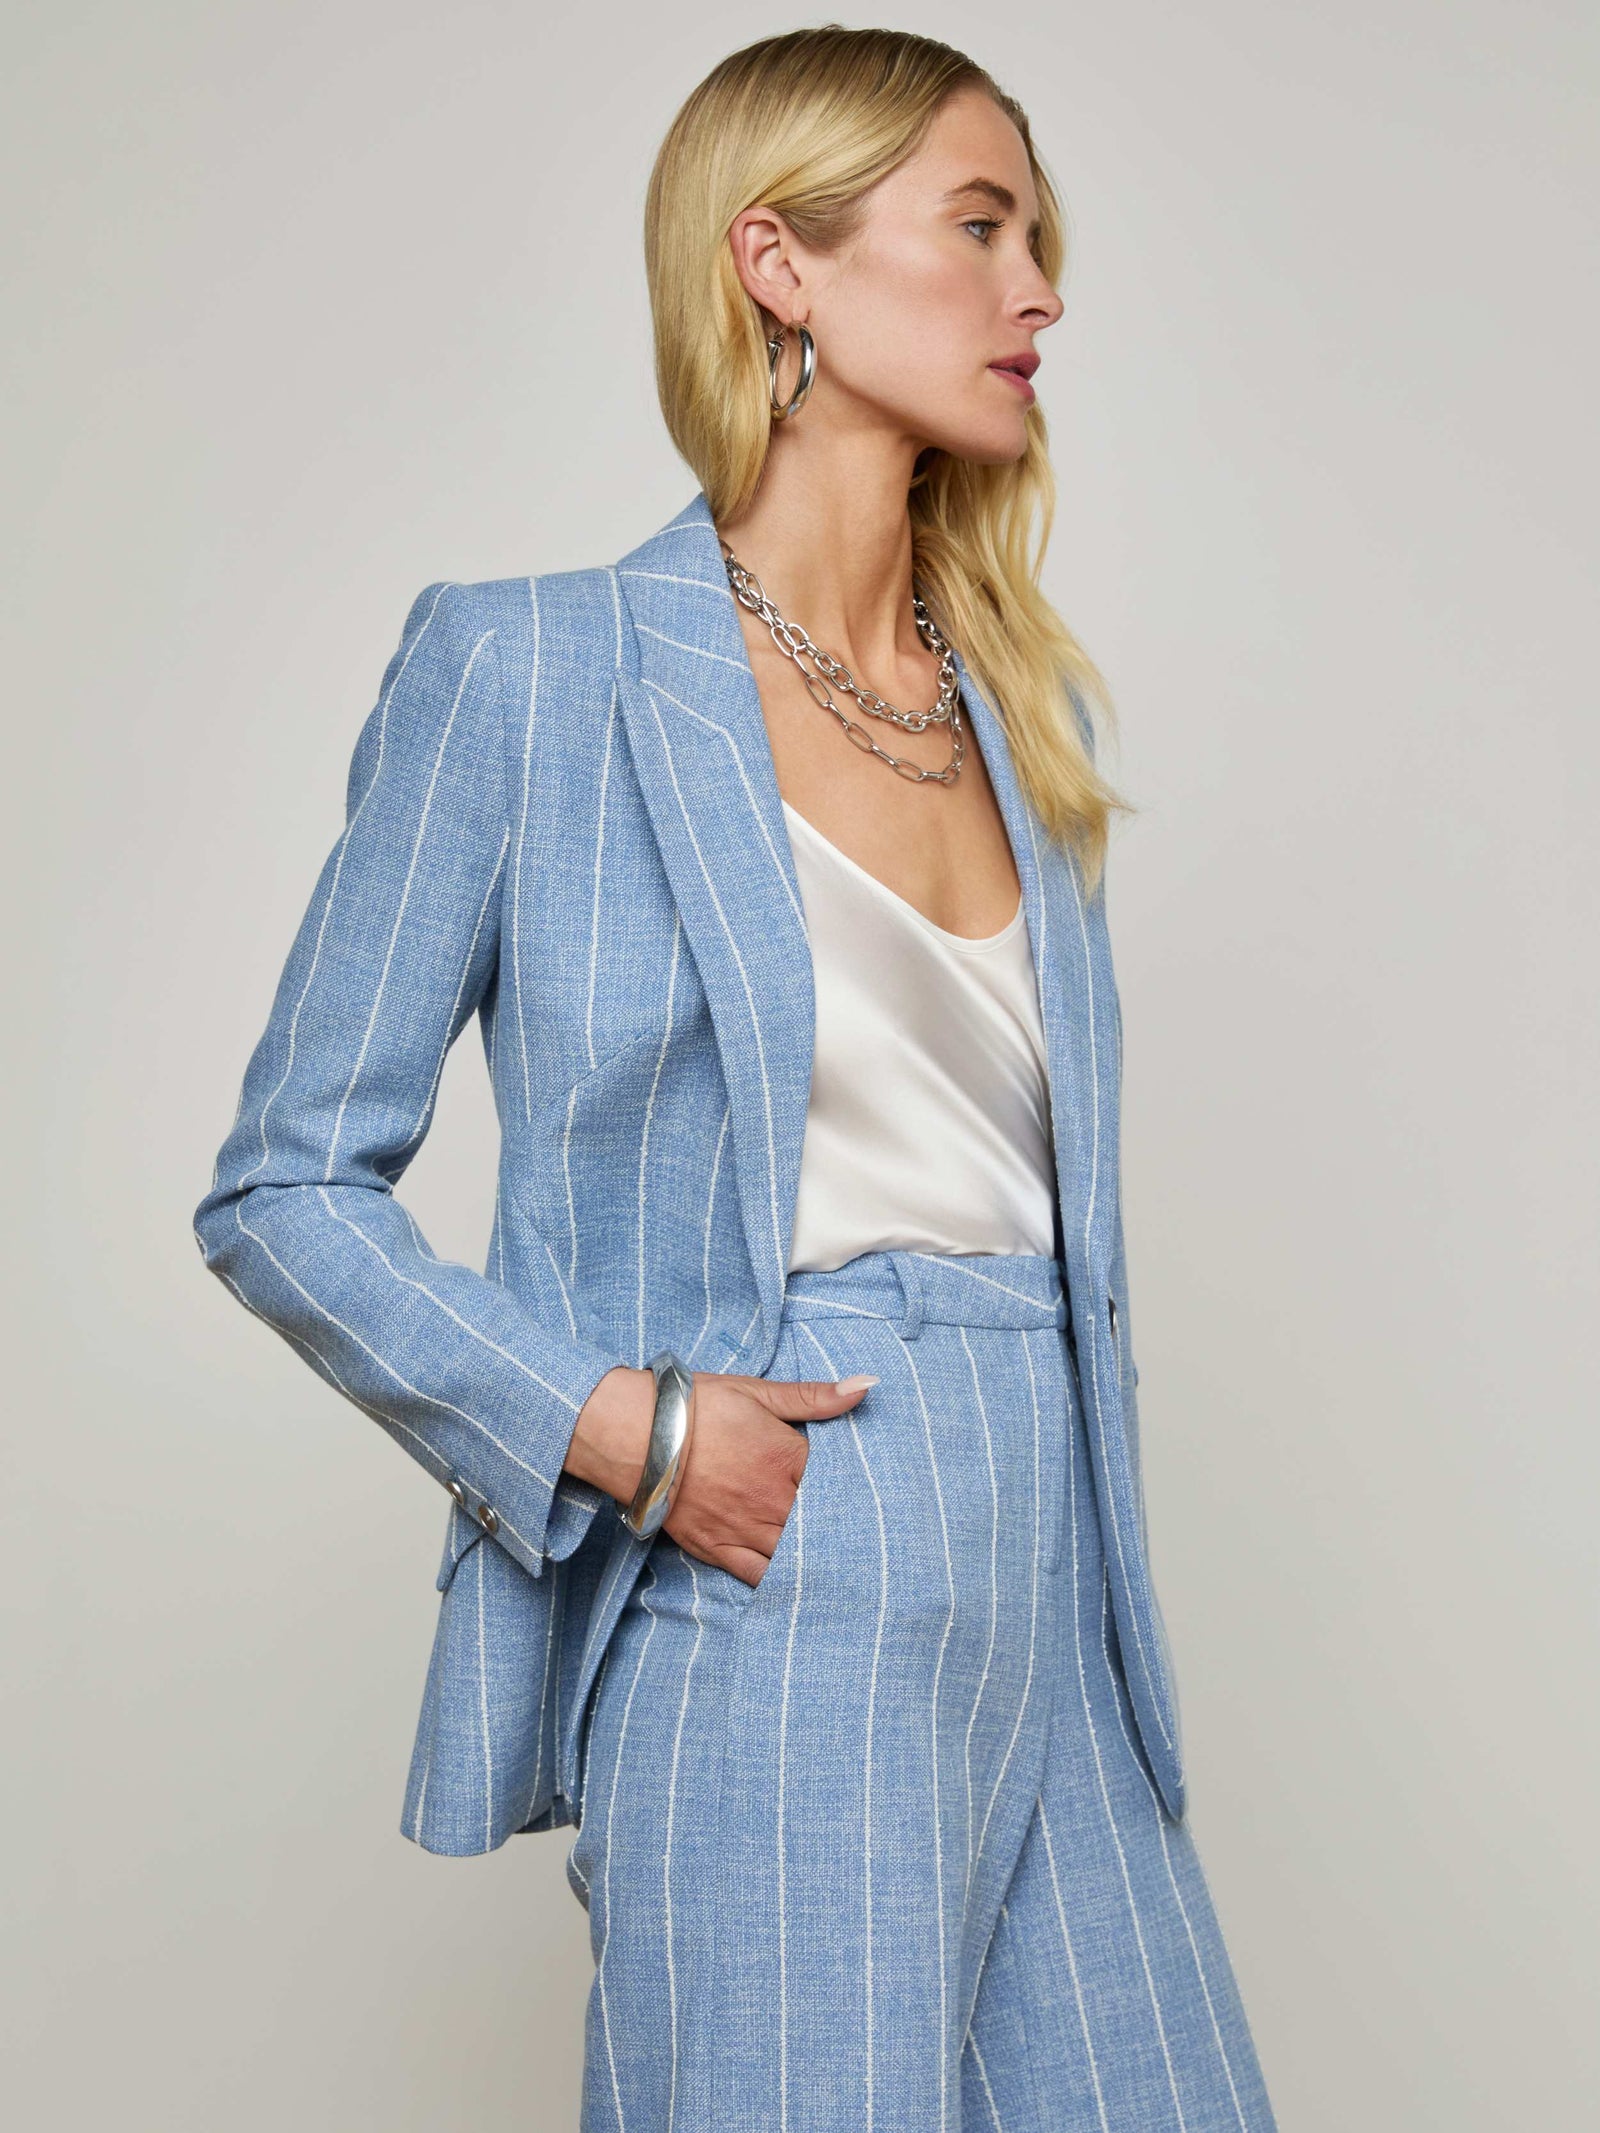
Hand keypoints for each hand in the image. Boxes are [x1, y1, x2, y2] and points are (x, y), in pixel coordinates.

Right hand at [563, 1364, 877, 1585]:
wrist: (635, 1434)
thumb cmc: (695, 1407)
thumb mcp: (757, 1392)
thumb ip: (814, 1397)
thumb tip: (867, 1387)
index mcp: (787, 1459)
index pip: (840, 1480)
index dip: (857, 1485)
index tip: (876, 1491)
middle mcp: (772, 1501)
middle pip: (823, 1524)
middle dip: (843, 1526)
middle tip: (871, 1536)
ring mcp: (746, 1529)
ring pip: (797, 1555)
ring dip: (819, 1557)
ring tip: (845, 1564)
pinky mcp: (718, 1548)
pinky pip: (759, 1576)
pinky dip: (782, 1581)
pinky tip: (800, 1584)